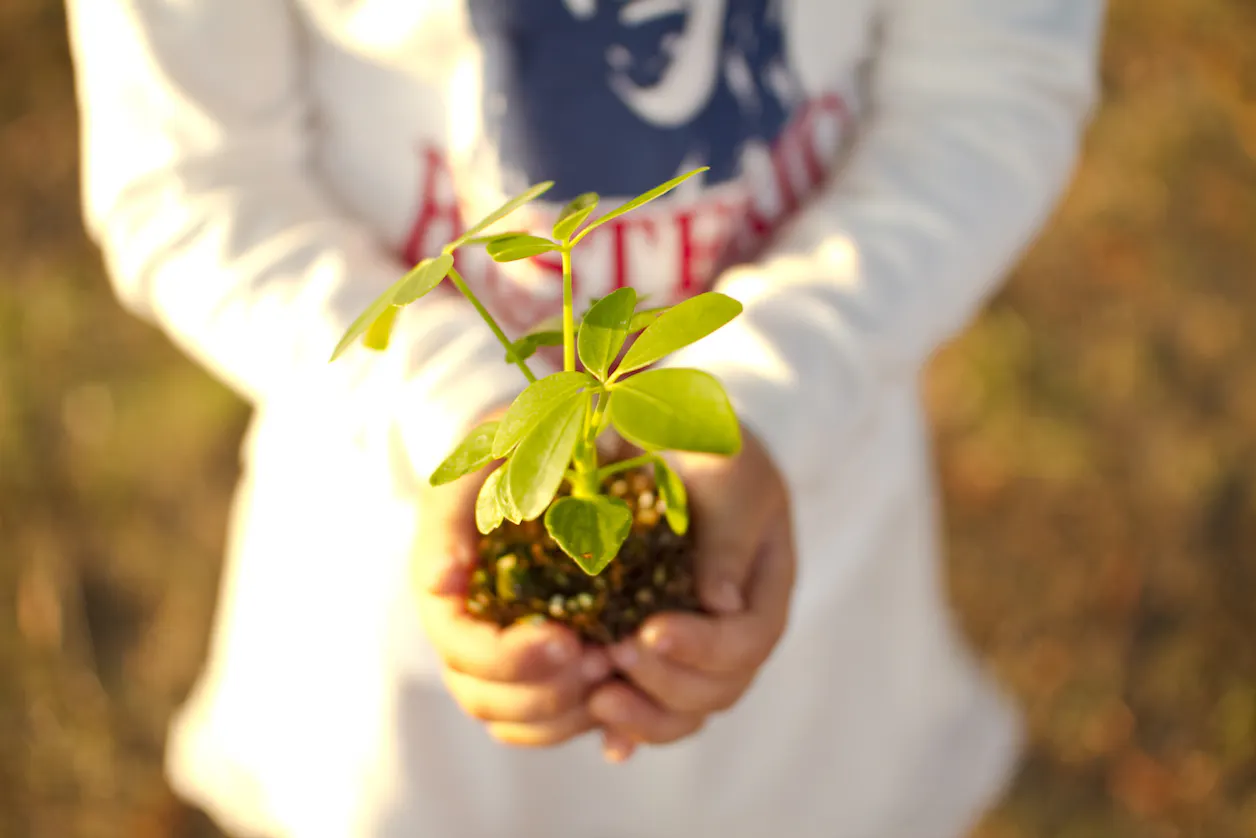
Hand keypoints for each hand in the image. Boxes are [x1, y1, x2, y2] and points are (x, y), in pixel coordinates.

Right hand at [413, 409, 612, 747]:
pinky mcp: (529, 661)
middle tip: (600, 660)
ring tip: (609, 670)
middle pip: (478, 690)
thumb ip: (461, 505)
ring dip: (556, 709)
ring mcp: (493, 643)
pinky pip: (532, 719)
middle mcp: (462, 618)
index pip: (458, 642)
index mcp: (446, 574)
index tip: (564, 640)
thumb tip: (439, 583)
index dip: (505, 656)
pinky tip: (609, 690)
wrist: (567, 441)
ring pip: (503, 715)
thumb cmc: (529, 438)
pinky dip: (566, 719)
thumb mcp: (495, 448)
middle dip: (538, 688)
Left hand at [588, 426, 795, 761]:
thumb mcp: (730, 474)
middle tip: (611, 657)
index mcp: (764, 590)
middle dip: (667, 684)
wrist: (675, 447)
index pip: (748, 640)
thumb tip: (720, 603)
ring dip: (644, 715)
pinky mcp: (656, 658)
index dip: (704, 648)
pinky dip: (629, 727)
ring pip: (687, 711)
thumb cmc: (709, 453)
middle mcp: (735, 632)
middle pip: (720, 688)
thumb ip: (728, 532)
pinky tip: (606, 741)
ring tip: (596, 698)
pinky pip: (651, 706)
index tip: (651, 631)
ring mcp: (697, 651)